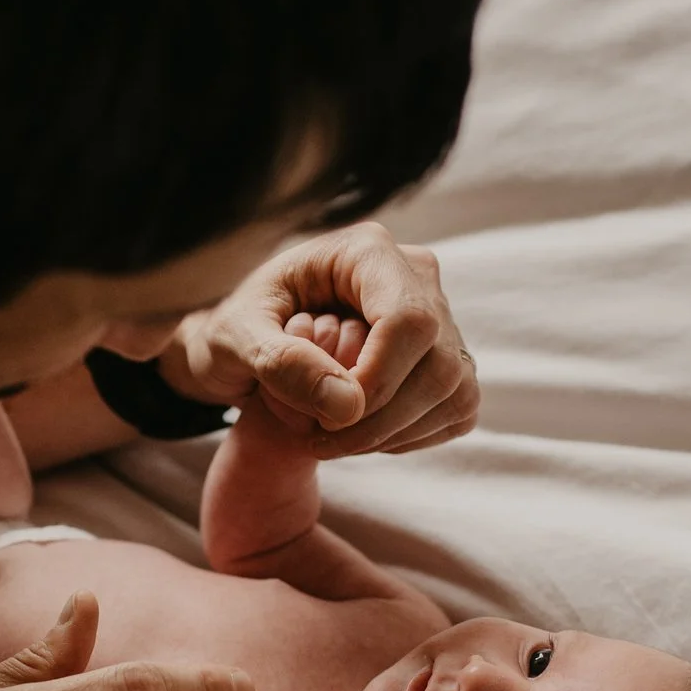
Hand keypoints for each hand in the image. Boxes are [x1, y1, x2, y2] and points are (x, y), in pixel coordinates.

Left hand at [159, 220, 478, 456]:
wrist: (245, 340)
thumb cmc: (235, 327)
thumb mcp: (234, 338)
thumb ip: (280, 362)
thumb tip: (347, 405)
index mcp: (366, 252)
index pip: (408, 319)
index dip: (377, 379)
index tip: (328, 417)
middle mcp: (414, 276)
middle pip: (438, 362)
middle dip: (380, 418)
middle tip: (320, 439)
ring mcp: (439, 317)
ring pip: (454, 390)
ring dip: (393, 434)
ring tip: (332, 439)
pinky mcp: (447, 358)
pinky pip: (456, 410)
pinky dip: (409, 437)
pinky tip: (363, 434)